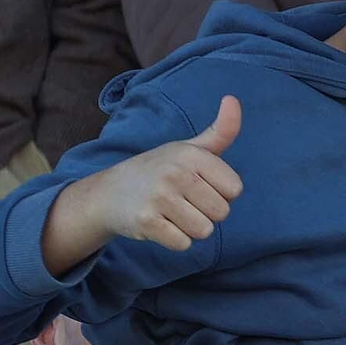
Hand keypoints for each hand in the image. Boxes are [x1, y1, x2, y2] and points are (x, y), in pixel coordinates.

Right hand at [41, 97, 243, 273]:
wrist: (110, 193)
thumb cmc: (161, 170)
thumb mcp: (190, 149)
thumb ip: (220, 131)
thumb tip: (233, 99)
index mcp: (190, 153)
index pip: (235, 190)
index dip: (220, 193)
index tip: (198, 185)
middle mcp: (175, 172)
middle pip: (222, 213)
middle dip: (206, 213)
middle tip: (181, 201)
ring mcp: (159, 197)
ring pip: (204, 231)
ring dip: (191, 228)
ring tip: (171, 213)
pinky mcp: (146, 222)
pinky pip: (183, 244)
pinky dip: (174, 240)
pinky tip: (159, 224)